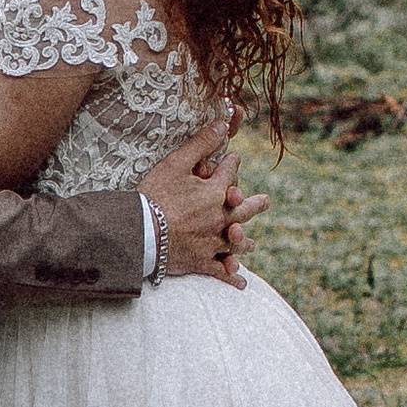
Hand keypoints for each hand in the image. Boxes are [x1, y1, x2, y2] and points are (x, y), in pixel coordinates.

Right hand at [139, 116, 269, 289]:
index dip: (231, 163)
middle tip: (266, 201)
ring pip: (235, 242)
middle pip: (242, 210)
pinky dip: (231, 277)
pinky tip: (241, 283)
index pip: (229, 173)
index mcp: (215, 193)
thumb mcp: (176, 164)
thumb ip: (201, 144)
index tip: (234, 157)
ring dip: (244, 241)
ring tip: (251, 244)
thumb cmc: (154, 196)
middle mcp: (220, 218)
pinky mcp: (201, 262)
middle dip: (253, 204)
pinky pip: (220, 272)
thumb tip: (223, 123)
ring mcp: (212, 242)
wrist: (140, 233)